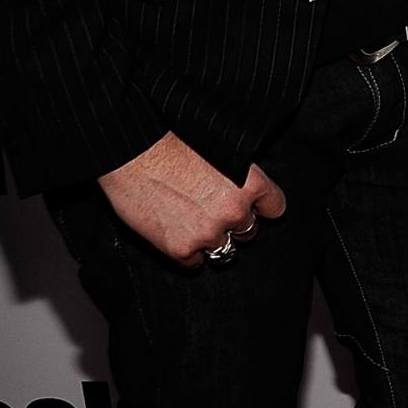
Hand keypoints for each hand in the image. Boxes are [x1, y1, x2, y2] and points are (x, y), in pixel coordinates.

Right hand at [96, 132, 286, 267]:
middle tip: (211, 212)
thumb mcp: (220, 151)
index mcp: (249, 183)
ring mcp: (208, 233)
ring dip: (212, 240)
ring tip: (193, 223)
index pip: (274, 207)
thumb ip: (237, 177)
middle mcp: (234, 211)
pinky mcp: (181, 249)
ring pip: (224, 250)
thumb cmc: (172, 144)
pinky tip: (175, 232)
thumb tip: (244, 191)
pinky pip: (194, 263)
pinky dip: (187, 252)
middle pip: (249, 230)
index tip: (253, 208)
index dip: (261, 207)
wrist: (132, 153)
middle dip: (234, 224)